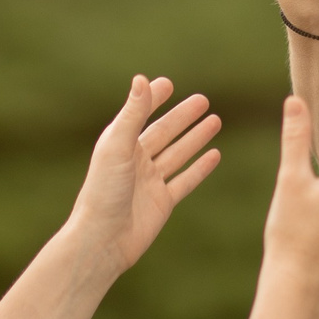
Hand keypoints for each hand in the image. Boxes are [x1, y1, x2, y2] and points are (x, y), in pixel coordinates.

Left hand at [67, 76, 223, 274]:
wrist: (102, 240)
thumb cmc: (103, 191)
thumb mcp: (117, 147)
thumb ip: (133, 113)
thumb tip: (142, 78)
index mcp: (120, 144)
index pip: (140, 114)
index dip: (153, 99)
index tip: (167, 83)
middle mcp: (135, 161)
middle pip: (164, 132)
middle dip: (183, 116)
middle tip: (204, 100)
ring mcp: (150, 182)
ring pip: (178, 153)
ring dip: (196, 137)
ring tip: (216, 120)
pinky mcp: (162, 202)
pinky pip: (186, 180)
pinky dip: (200, 167)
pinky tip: (215, 155)